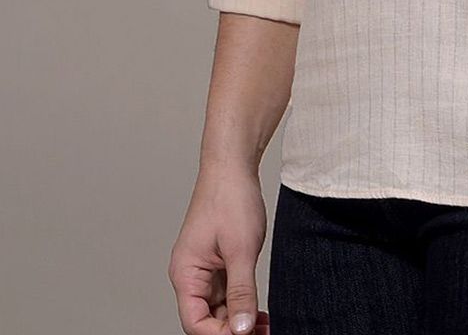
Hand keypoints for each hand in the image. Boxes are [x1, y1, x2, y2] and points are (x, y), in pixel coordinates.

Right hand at [168, 160, 270, 333]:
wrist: (233, 165)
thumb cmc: (230, 198)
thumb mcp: (241, 250)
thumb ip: (241, 292)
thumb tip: (242, 329)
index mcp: (185, 274)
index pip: (195, 323)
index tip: (248, 334)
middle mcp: (190, 274)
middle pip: (206, 319)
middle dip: (234, 330)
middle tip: (264, 332)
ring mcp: (204, 268)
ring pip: (218, 308)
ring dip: (239, 319)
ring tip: (265, 325)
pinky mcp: (217, 261)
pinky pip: (226, 292)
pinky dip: (241, 303)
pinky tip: (260, 311)